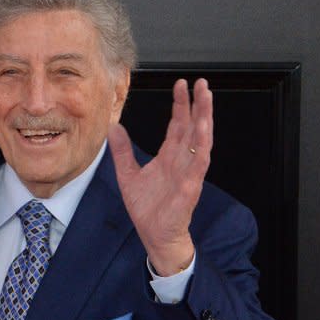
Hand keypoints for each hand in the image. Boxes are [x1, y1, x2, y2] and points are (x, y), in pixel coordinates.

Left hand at [108, 78, 212, 275]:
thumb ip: (122, 151)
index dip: (181, 104)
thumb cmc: (147, 208)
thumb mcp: (127, 174)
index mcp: (169, 156)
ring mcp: (188, 174)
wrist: (154, 235)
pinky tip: (204, 135)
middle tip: (202, 84)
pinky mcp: (189, 189)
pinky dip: (201, 151)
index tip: (182, 84)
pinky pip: (198, 167)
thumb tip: (113, 127)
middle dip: (198, 105)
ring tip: (206, 102)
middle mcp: (181, 161)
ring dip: (204, 122)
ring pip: (200, 143)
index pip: (178, 124)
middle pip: (193, 127)